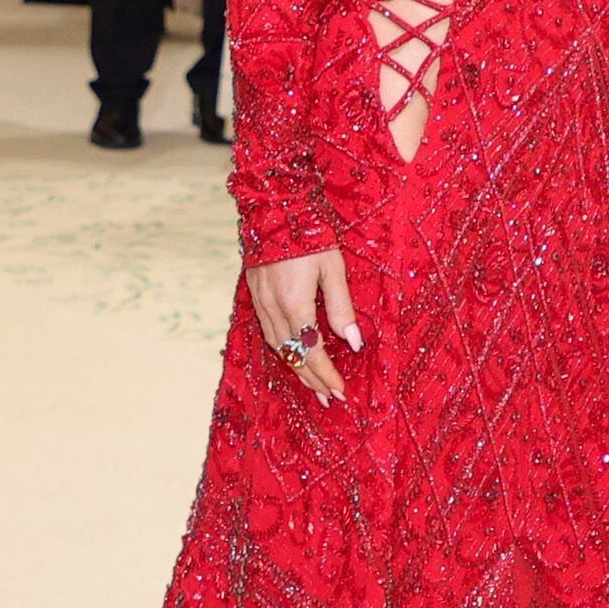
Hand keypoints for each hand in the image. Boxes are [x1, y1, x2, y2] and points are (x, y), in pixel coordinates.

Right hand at [246, 246, 359, 405]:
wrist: (273, 209)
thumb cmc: (310, 234)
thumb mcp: (333, 269)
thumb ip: (342, 308)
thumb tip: (354, 343)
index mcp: (295, 304)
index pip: (313, 352)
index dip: (327, 375)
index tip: (341, 392)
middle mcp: (273, 309)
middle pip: (294, 356)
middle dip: (313, 380)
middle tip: (330, 398)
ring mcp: (260, 303)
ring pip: (278, 348)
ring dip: (297, 368)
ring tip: (313, 385)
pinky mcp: (254, 295)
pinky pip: (268, 333)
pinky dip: (283, 350)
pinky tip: (293, 355)